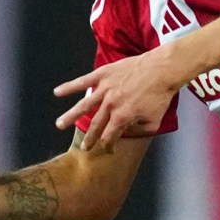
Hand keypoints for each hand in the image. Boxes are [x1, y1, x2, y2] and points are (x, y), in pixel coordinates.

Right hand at [59, 51, 183, 144]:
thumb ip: (140, 131)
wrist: (162, 70)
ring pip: (84, 105)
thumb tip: (127, 132)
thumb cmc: (160, 95)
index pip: (109, 136)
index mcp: (122, 117)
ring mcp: (105, 89)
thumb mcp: (154, 121)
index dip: (108, 145)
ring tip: (59, 124)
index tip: (108, 150)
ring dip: (70, 116)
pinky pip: (83, 81)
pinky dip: (69, 87)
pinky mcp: (103, 74)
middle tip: (83, 147)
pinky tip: (57, 92)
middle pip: (95, 124)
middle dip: (89, 138)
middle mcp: (110, 105)